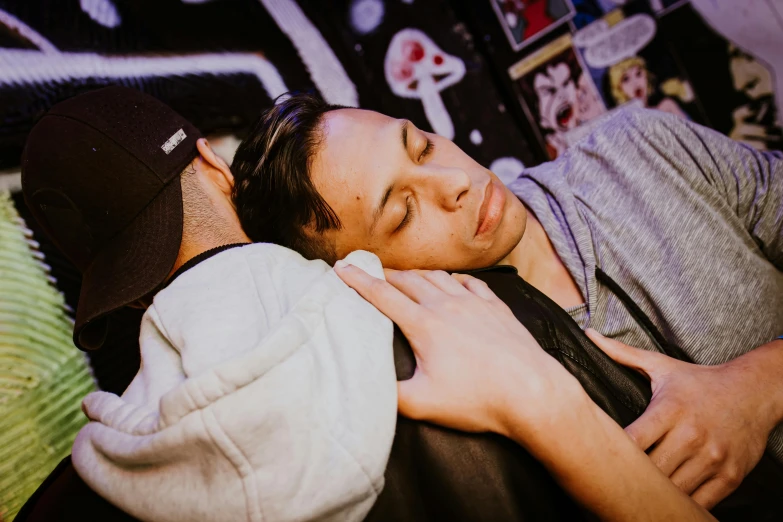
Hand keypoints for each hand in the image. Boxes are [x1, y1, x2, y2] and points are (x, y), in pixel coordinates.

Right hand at [334, 263, 583, 436]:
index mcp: (424, 325)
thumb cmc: (478, 400)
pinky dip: (454, 278)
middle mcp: (446, 306)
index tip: (341, 267)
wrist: (532, 391)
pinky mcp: (497, 308)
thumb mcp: (424, 404)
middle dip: (385, 273)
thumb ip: (390, 395)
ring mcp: (474, 303)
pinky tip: (453, 281)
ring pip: (438, 277)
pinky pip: (471, 282)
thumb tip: (366, 387)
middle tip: (370, 270)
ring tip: (406, 276)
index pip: (382, 295)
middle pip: (408, 280)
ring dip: (417, 273)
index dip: (358, 280)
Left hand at [586, 329, 778, 508]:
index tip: (601, 455)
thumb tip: (590, 334)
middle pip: (650, 469)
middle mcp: (691, 436)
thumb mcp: (662, 366)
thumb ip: (622, 354)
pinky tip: (668, 496)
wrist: (754, 392)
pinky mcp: (729, 477)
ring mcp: (712, 458)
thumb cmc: (700, 382)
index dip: (614, 452)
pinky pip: (700, 502)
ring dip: (655, 492)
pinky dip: (681, 503)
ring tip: (639, 489)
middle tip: (615, 477)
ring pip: (673, 489)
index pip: (633, 440)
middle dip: (632, 475)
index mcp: (669, 410)